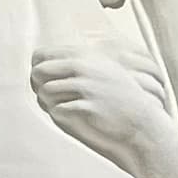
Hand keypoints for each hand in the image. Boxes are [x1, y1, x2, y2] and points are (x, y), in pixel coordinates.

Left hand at [33, 46, 177, 177]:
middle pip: (39, 71)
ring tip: (61, 108)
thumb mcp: (102, 71)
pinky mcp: (86, 107)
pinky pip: (56, 110)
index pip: (42, 54)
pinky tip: (71, 117)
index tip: (43, 80)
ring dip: (48, 102)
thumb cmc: (117, 99)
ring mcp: (85, 87)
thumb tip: (38, 67)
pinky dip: (59, 116)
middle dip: (38, 85)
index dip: (37, 68)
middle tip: (46, 97)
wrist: (140, 123)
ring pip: (45, 92)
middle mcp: (84, 68)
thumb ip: (75, 64)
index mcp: (85, 56)